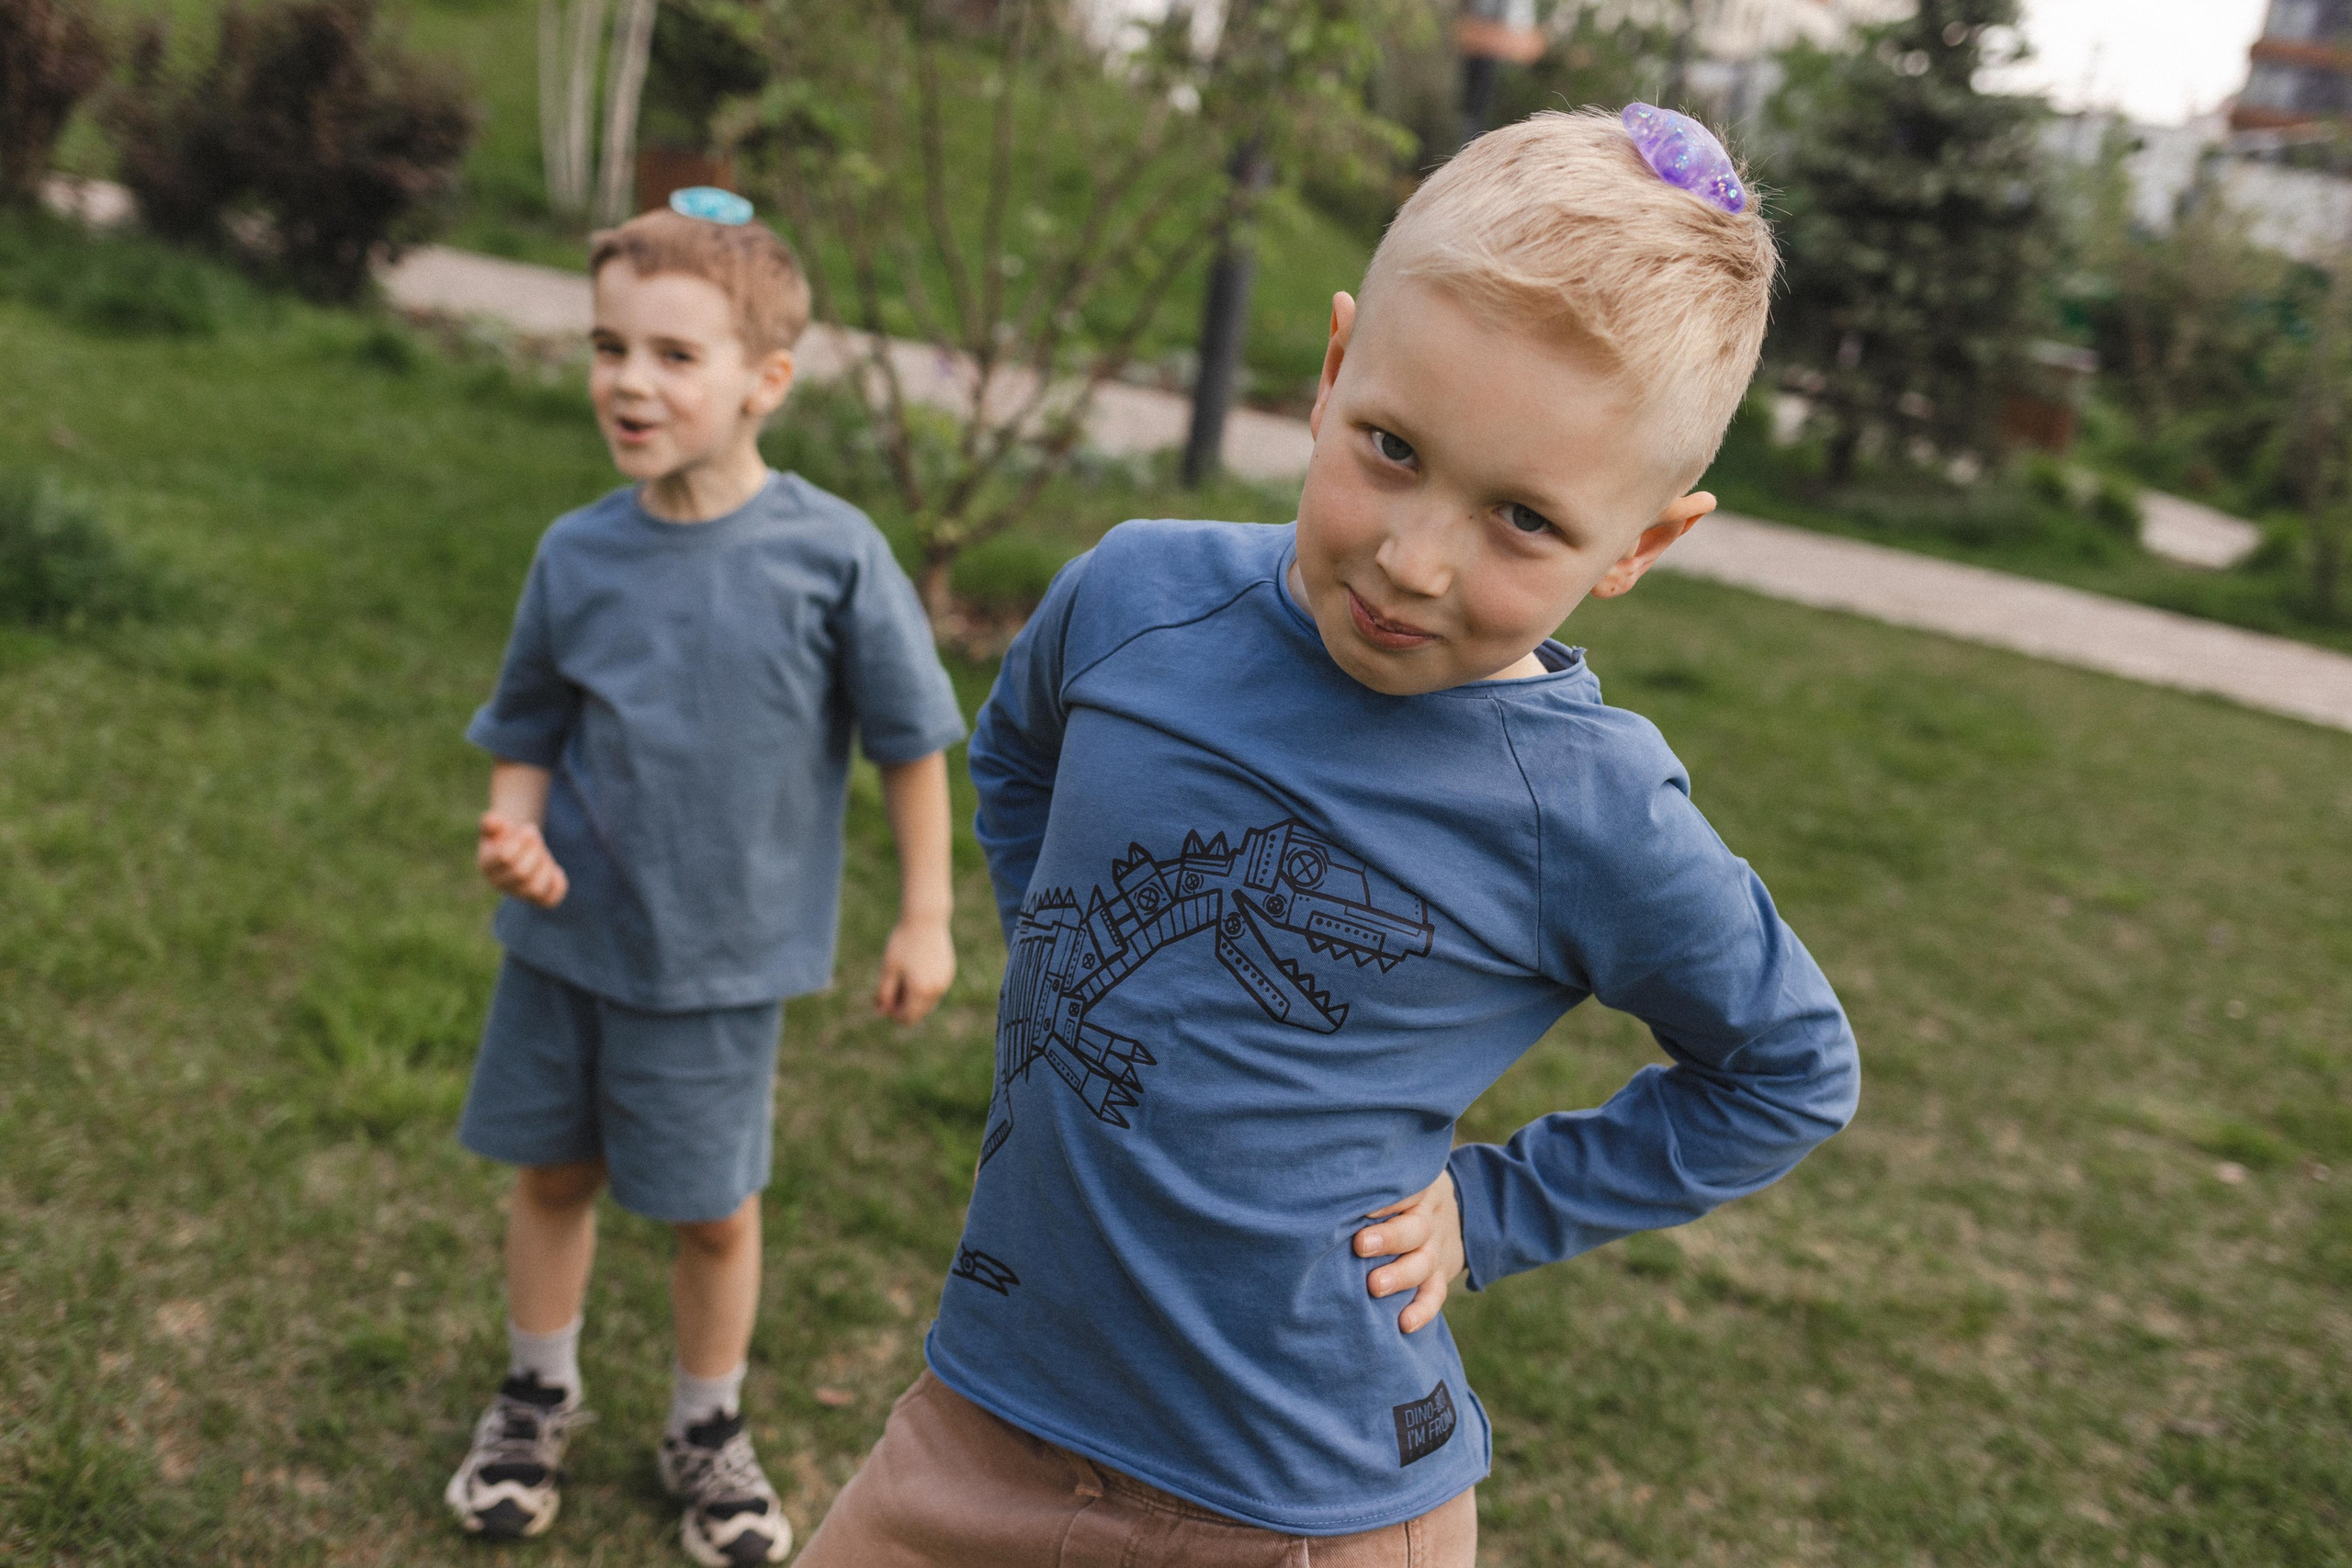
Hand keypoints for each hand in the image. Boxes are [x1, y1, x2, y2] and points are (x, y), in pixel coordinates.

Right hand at [478, 812, 568, 907]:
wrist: (518, 849)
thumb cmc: (506, 836)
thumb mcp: (498, 827)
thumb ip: (493, 823)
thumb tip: (492, 821)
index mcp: (488, 865)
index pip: (505, 857)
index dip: (521, 841)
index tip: (528, 829)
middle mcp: (500, 884)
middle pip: (521, 873)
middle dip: (535, 850)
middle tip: (536, 837)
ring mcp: (519, 894)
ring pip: (535, 889)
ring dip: (545, 867)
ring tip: (544, 853)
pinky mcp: (537, 900)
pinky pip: (550, 900)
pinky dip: (557, 884)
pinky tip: (554, 869)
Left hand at [874, 917, 953, 1023]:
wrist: (925, 919)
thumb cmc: (903, 943)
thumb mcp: (888, 969)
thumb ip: (884, 993)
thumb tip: (881, 1012)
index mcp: (920, 991)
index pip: (907, 1017)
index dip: (893, 1014)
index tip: (883, 999)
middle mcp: (936, 990)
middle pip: (919, 1012)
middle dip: (903, 1005)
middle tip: (890, 986)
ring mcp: (945, 981)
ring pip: (928, 1001)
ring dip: (914, 997)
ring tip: (901, 976)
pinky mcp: (949, 972)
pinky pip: (935, 988)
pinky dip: (924, 986)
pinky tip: (913, 969)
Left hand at [1355, 1168, 1465, 1333]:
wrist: (1447, 1215)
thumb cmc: (1400, 1195)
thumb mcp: (1396, 1178)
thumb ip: (1370, 1184)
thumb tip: (1321, 1190)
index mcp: (1418, 1188)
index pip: (1407, 1188)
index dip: (1387, 1198)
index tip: (1363, 1207)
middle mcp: (1430, 1217)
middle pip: (1416, 1227)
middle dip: (1389, 1238)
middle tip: (1361, 1245)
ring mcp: (1438, 1248)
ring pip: (1425, 1261)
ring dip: (1400, 1275)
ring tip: (1375, 1286)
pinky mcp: (1441, 1275)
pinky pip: (1436, 1294)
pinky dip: (1422, 1310)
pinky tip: (1404, 1323)